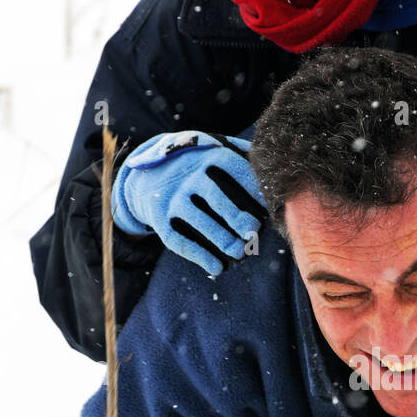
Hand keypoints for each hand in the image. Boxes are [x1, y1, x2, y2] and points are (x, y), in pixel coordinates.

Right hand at [111, 131, 262, 275]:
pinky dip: (198, 255)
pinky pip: (179, 239)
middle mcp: (186, 175)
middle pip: (214, 196)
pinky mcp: (159, 219)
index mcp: (205, 155)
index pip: (233, 168)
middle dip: (236, 216)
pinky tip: (218, 268)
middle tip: (253, 232)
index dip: (253, 188)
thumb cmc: (193, 165)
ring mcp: (171, 198)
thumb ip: (239, 151)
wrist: (145, 175)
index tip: (268, 207)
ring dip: (220, 239)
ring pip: (197, 220)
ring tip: (240, 252)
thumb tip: (271, 166)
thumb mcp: (210, 149)